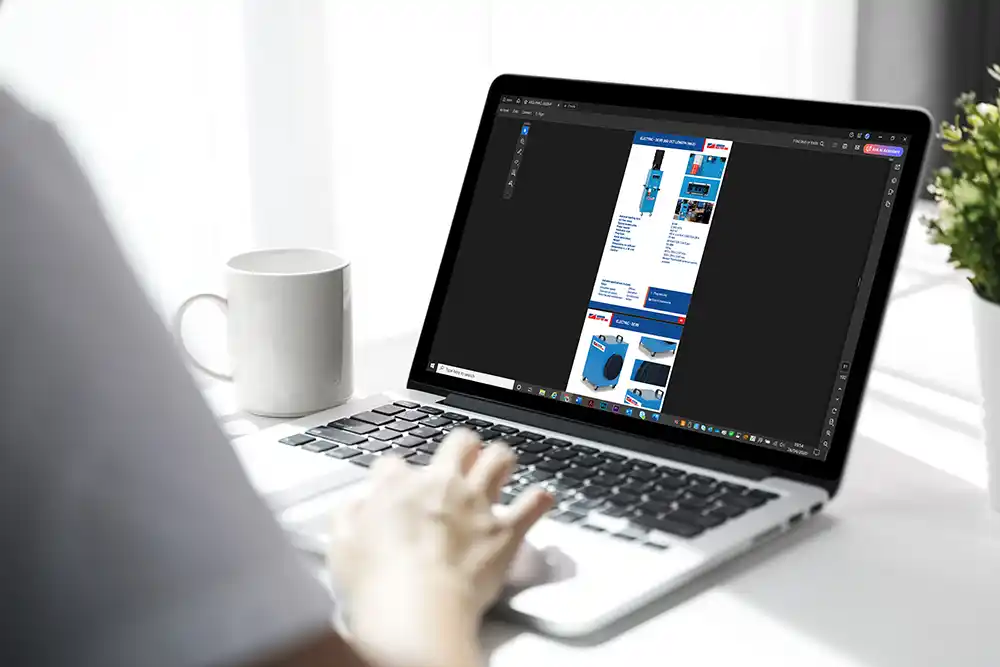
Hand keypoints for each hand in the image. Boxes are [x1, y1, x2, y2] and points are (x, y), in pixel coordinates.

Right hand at [327, 428, 552, 666]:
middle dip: (461, 448)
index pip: (394, 464)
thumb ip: (349, 518)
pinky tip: (539, 499)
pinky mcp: (504, 531)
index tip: (395, 488)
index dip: (394, 476)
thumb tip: (357, 506)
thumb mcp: (340, 546)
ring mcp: (476, 504)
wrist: (415, 609)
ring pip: (499, 459)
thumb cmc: (377, 583)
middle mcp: (441, 485)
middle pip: (459, 443)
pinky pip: (532, 504)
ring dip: (500, 462)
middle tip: (460, 461)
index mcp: (398, 486)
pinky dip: (537, 500)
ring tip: (499, 469)